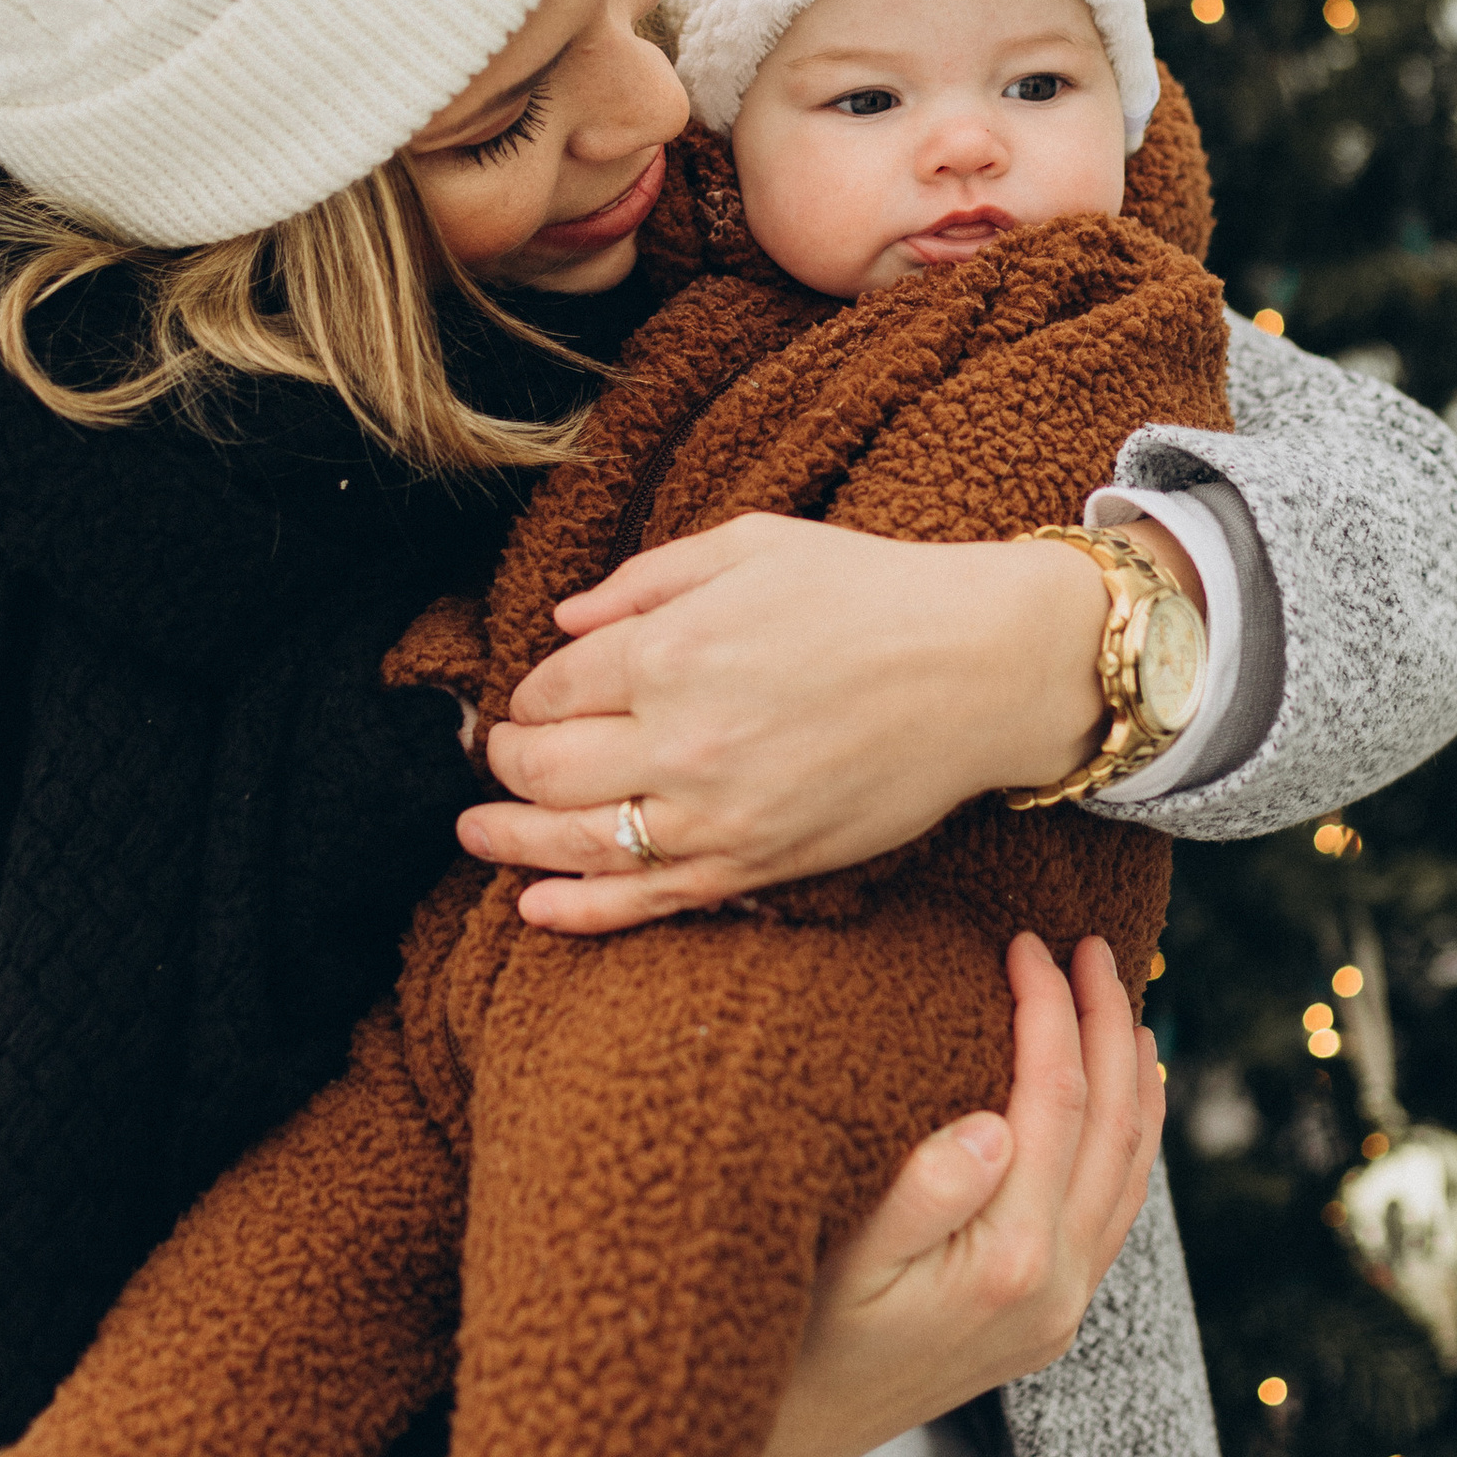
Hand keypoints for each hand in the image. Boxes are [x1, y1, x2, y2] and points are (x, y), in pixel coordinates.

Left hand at [458, 514, 1107, 929]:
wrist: (979, 668)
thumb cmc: (869, 592)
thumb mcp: (748, 545)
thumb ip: (644, 580)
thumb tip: (563, 620)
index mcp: (667, 651)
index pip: (552, 689)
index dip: (528, 694)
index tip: (531, 696)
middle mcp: (678, 741)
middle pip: (547, 770)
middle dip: (507, 763)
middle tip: (497, 756)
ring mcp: (716, 814)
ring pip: (580, 843)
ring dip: (513, 840)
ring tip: (477, 833)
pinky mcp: (757, 865)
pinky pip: (648, 901)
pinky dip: (581, 910)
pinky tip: (536, 909)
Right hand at [736, 932, 1162, 1456]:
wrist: (791, 1436)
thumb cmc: (795, 1333)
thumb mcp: (839, 1258)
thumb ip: (921, 1192)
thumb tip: (999, 1124)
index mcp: (1009, 1259)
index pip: (1055, 1100)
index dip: (1049, 1011)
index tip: (1026, 944)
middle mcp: (1056, 1286)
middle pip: (1114, 1124)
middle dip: (1108, 1022)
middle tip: (1090, 945)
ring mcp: (1064, 1306)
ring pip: (1132, 1167)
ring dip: (1134, 1073)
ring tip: (1120, 997)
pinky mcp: (1054, 1316)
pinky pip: (1118, 1206)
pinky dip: (1131, 1136)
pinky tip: (1122, 1095)